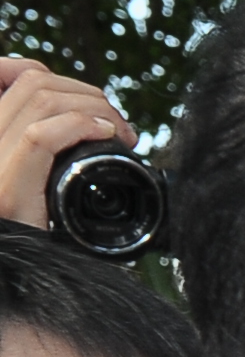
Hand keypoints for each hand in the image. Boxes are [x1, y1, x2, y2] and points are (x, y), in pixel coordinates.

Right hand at [0, 58, 128, 230]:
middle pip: (34, 83)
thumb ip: (46, 150)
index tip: (92, 106)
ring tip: (121, 134)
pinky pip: (42, 136)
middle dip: (87, 94)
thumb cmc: (33, 239)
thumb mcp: (37, 182)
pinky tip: (107, 137)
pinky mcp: (4, 188)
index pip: (14, 76)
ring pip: (41, 98)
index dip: (55, 76)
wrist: (14, 280)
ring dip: (94, 107)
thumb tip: (87, 123)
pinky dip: (82, 126)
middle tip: (120, 126)